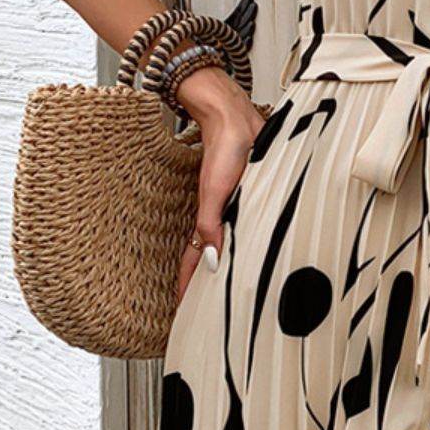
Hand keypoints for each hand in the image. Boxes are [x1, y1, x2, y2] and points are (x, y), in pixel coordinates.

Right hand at [175, 65, 268, 300]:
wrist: (236, 118)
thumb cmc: (225, 149)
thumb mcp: (215, 191)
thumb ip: (211, 225)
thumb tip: (210, 261)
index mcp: (210, 219)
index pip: (194, 259)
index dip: (187, 285)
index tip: (182, 310)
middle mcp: (221, 217)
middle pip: (207, 257)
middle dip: (202, 283)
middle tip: (201, 310)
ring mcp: (233, 207)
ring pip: (225, 245)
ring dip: (221, 265)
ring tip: (220, 290)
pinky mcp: (248, 196)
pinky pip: (241, 228)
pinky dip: (239, 243)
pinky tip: (245, 249)